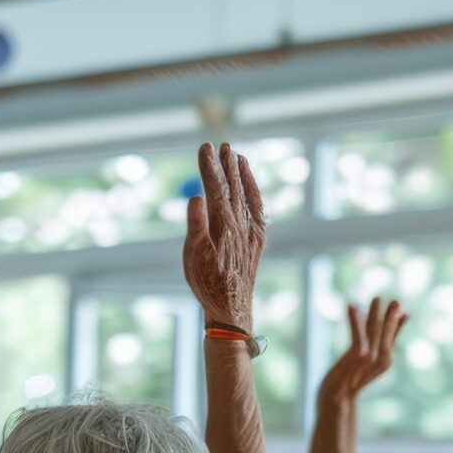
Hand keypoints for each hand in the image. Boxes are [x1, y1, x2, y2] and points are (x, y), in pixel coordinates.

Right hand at [183, 142, 266, 329]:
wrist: (231, 308)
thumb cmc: (206, 282)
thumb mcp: (194, 256)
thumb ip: (196, 226)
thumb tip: (197, 197)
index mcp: (223, 226)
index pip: (215, 188)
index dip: (209, 166)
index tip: (204, 147)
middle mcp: (241, 225)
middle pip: (233, 187)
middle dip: (227, 165)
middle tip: (222, 145)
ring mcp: (252, 232)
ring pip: (247, 195)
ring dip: (242, 174)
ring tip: (237, 156)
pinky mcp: (258, 240)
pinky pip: (258, 209)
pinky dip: (254, 193)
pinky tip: (250, 186)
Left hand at [319, 297, 405, 404]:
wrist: (336, 398)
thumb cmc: (350, 379)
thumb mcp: (365, 361)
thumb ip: (371, 345)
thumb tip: (372, 324)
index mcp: (385, 361)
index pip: (393, 337)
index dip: (397, 323)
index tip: (402, 309)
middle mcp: (381, 360)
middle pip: (387, 333)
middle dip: (391, 316)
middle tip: (395, 301)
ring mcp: (369, 359)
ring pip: (374, 331)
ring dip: (375, 314)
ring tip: (377, 299)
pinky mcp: (357, 357)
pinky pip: (357, 334)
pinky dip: (355, 320)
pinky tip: (352, 306)